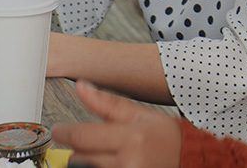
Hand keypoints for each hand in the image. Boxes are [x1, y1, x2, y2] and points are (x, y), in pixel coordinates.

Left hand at [53, 80, 180, 167]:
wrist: (187, 158)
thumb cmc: (165, 137)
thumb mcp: (139, 114)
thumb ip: (107, 103)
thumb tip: (82, 86)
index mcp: (131, 137)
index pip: (82, 137)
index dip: (64, 132)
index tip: (60, 130)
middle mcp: (127, 162)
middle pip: (78, 156)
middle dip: (80, 147)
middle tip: (92, 141)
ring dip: (88, 160)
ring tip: (108, 153)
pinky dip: (97, 166)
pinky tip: (111, 161)